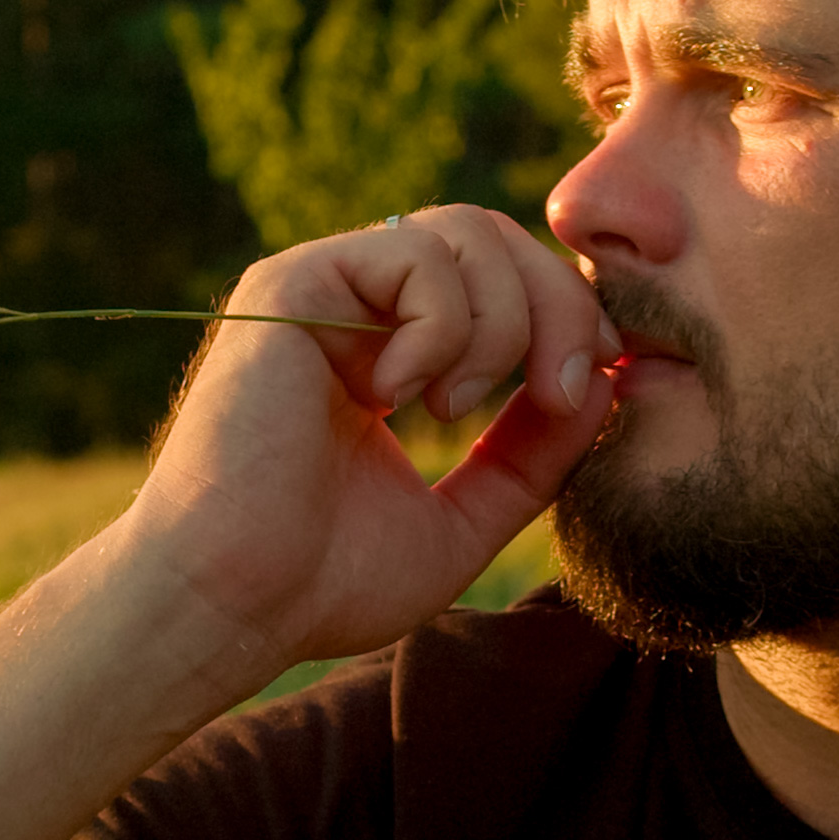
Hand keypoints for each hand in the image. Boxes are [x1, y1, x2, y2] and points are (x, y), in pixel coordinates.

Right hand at [119, 207, 619, 667]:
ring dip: (499, 323)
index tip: (595, 382)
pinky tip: (400, 398)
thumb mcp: (464, 517)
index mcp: (391, 351)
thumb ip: (533, 453)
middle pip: (496, 238)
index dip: (567, 313)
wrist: (232, 606)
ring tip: (455, 409)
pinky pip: (413, 256)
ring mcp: (320, 290)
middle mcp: (354, 308)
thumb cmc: (323, 582)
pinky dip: (440, 326)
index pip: (503, 279)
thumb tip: (605, 379)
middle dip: (558, 306)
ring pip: (465, 233)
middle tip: (561, 389)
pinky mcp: (288, 285)